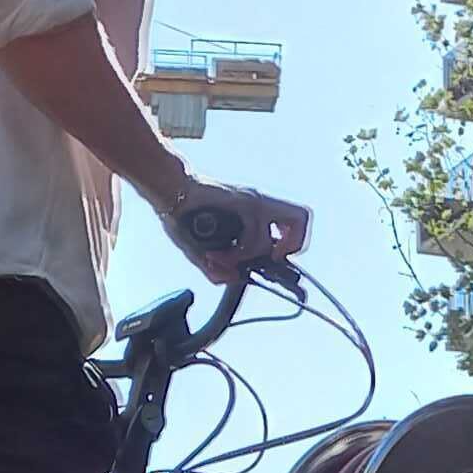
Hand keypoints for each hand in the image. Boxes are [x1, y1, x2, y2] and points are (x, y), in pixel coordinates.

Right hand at [164, 181, 309, 285]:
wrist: (170, 193)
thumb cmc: (186, 217)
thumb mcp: (204, 250)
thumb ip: (219, 268)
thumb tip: (231, 279)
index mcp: (256, 214)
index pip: (292, 226)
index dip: (292, 245)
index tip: (274, 261)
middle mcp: (259, 206)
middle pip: (302, 216)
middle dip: (293, 244)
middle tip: (272, 257)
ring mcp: (252, 201)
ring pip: (275, 232)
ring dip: (251, 254)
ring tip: (225, 259)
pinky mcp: (243, 201)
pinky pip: (254, 232)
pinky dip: (240, 250)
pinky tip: (216, 253)